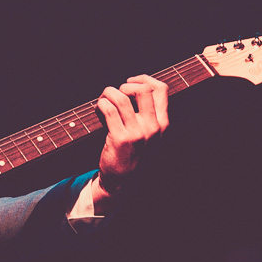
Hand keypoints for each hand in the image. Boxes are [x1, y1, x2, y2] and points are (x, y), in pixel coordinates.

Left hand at [95, 74, 168, 197]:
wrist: (122, 182)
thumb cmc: (132, 154)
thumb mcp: (148, 135)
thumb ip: (146, 114)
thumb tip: (131, 87)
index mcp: (163, 124)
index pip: (161, 90)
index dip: (144, 79)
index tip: (129, 82)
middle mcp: (153, 128)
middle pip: (142, 90)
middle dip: (124, 86)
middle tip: (115, 95)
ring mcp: (138, 134)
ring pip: (121, 97)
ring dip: (108, 94)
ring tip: (103, 101)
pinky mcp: (121, 139)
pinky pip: (108, 109)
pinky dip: (100, 104)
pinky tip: (99, 110)